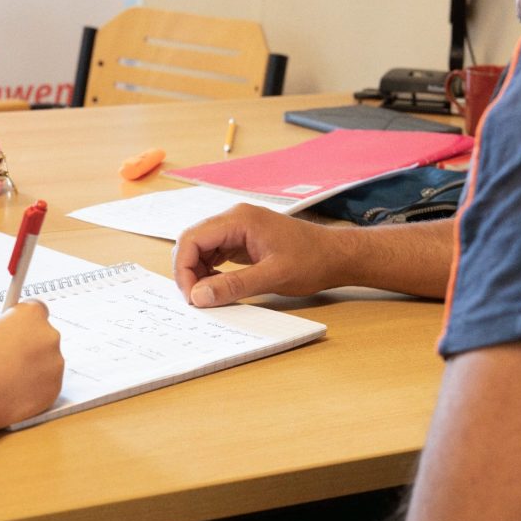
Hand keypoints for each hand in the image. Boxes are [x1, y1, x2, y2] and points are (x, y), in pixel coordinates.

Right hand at [0, 301, 63, 438]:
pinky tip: (12, 393)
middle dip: (30, 347)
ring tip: (5, 380)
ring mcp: (56, 363)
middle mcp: (50, 335)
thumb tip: (13, 335)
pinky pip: (46, 385)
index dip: (26, 321)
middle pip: (44, 337)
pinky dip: (34, 389)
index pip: (38, 310)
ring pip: (47, 363)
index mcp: (31, 315)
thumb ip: (7, 330)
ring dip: (33, 369)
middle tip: (10, 359)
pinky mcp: (55, 387)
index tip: (21, 328)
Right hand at [173, 204, 346, 306]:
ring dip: (198, 272)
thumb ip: (233, 286)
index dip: (184, 269)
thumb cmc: (311, 260)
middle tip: (195, 300)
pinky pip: (216, 253)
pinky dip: (210, 271)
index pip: (192, 238)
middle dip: (188, 271)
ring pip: (202, 248)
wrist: (336, 255)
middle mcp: (235, 219)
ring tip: (206, 297)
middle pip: (193, 242)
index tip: (191, 296)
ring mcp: (239, 229)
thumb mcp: (272, 277)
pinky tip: (217, 288)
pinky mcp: (244, 241)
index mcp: (239, 220)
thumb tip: (199, 297)